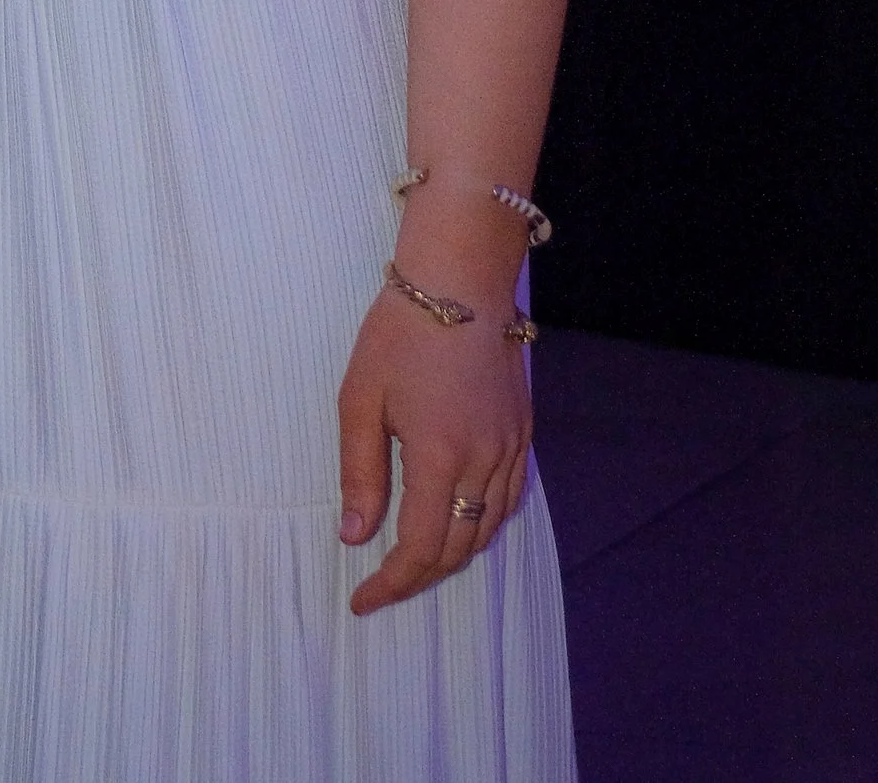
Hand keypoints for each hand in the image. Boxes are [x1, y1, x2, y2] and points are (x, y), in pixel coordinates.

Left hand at [337, 267, 535, 612]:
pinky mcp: (522, 433)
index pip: (420, 549)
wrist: (462, 278)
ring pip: (487, 531)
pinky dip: (481, 525)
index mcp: (441, 456)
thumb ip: (359, 471)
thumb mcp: (360, 397)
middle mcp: (484, 462)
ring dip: (451, 554)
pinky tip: (456, 520)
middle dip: (419, 576)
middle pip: (458, 549)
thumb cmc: (402, 331)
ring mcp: (510, 448)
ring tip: (412, 559)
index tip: (362, 600)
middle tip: (381, 584)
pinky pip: (507, 500)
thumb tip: (355, 536)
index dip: (391, 584)